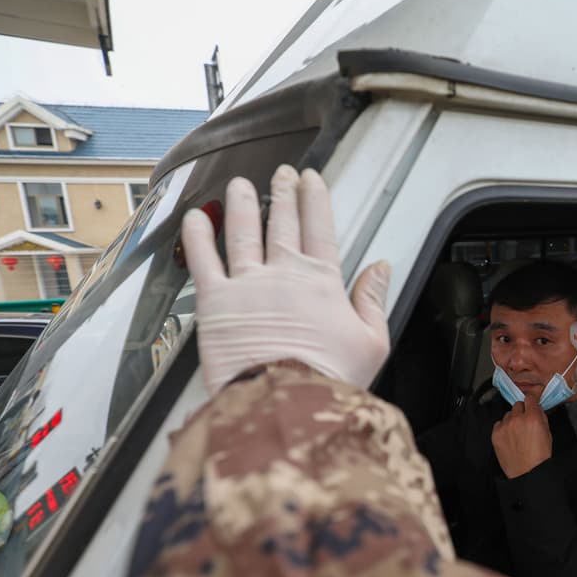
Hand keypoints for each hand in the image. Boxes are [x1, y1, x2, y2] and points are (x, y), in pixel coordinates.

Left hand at [182, 165, 391, 394]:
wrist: (285, 402)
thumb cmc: (329, 379)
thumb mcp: (372, 342)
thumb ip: (373, 300)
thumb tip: (381, 268)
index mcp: (322, 283)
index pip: (320, 229)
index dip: (316, 201)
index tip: (312, 181)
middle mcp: (283, 274)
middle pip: (282, 223)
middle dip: (283, 193)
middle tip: (282, 174)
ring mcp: (246, 284)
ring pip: (242, 232)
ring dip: (241, 205)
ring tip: (239, 185)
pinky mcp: (214, 302)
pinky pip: (202, 259)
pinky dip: (197, 235)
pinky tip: (195, 217)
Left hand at [491, 397, 552, 478]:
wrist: (527, 473)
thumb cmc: (540, 457)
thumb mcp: (548, 433)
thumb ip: (541, 418)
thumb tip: (536, 409)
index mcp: (533, 418)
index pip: (530, 397)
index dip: (533, 397)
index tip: (534, 397)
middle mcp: (517, 419)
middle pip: (518, 404)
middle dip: (523, 410)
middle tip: (526, 420)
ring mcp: (504, 426)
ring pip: (508, 414)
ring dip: (513, 419)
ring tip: (517, 432)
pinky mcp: (495, 434)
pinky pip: (499, 423)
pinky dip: (504, 427)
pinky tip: (510, 437)